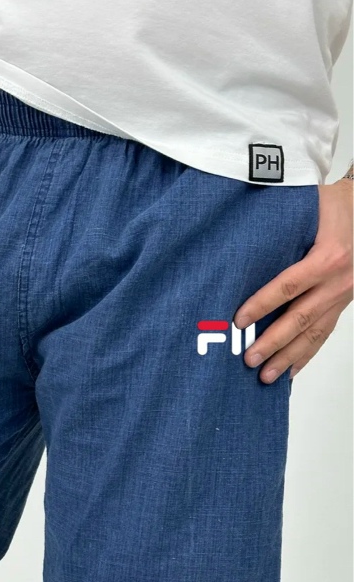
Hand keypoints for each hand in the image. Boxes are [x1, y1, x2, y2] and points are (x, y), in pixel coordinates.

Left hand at [233, 179, 352, 382]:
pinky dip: (306, 354)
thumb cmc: (331, 205)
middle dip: (273, 342)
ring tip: (266, 376)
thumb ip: (280, 225)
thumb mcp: (309, 205)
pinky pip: (324, 333)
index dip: (263, 304)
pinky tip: (290, 371)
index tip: (239, 320)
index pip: (289, 285)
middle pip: (300, 317)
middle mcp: (339, 280)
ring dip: (288, 357)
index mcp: (328, 256)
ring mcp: (343, 295)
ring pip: (314, 333)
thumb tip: (238, 242)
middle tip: (249, 359)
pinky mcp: (344, 304)